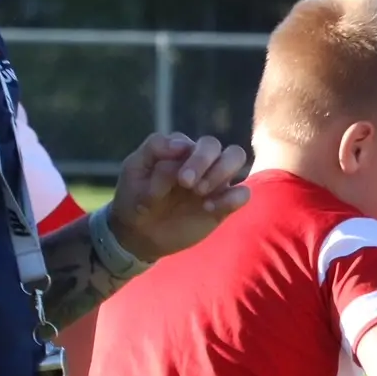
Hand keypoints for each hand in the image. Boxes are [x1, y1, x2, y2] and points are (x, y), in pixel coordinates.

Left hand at [107, 133, 252, 261]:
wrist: (140, 233)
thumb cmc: (135, 197)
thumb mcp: (134, 171)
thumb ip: (155, 150)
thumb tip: (183, 144)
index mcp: (179, 149)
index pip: (192, 142)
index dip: (191, 157)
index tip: (179, 178)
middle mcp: (200, 160)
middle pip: (217, 146)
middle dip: (205, 161)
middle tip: (187, 185)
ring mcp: (214, 181)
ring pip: (236, 157)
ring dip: (222, 171)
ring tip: (200, 193)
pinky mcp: (224, 204)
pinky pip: (243, 193)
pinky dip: (233, 198)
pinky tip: (209, 209)